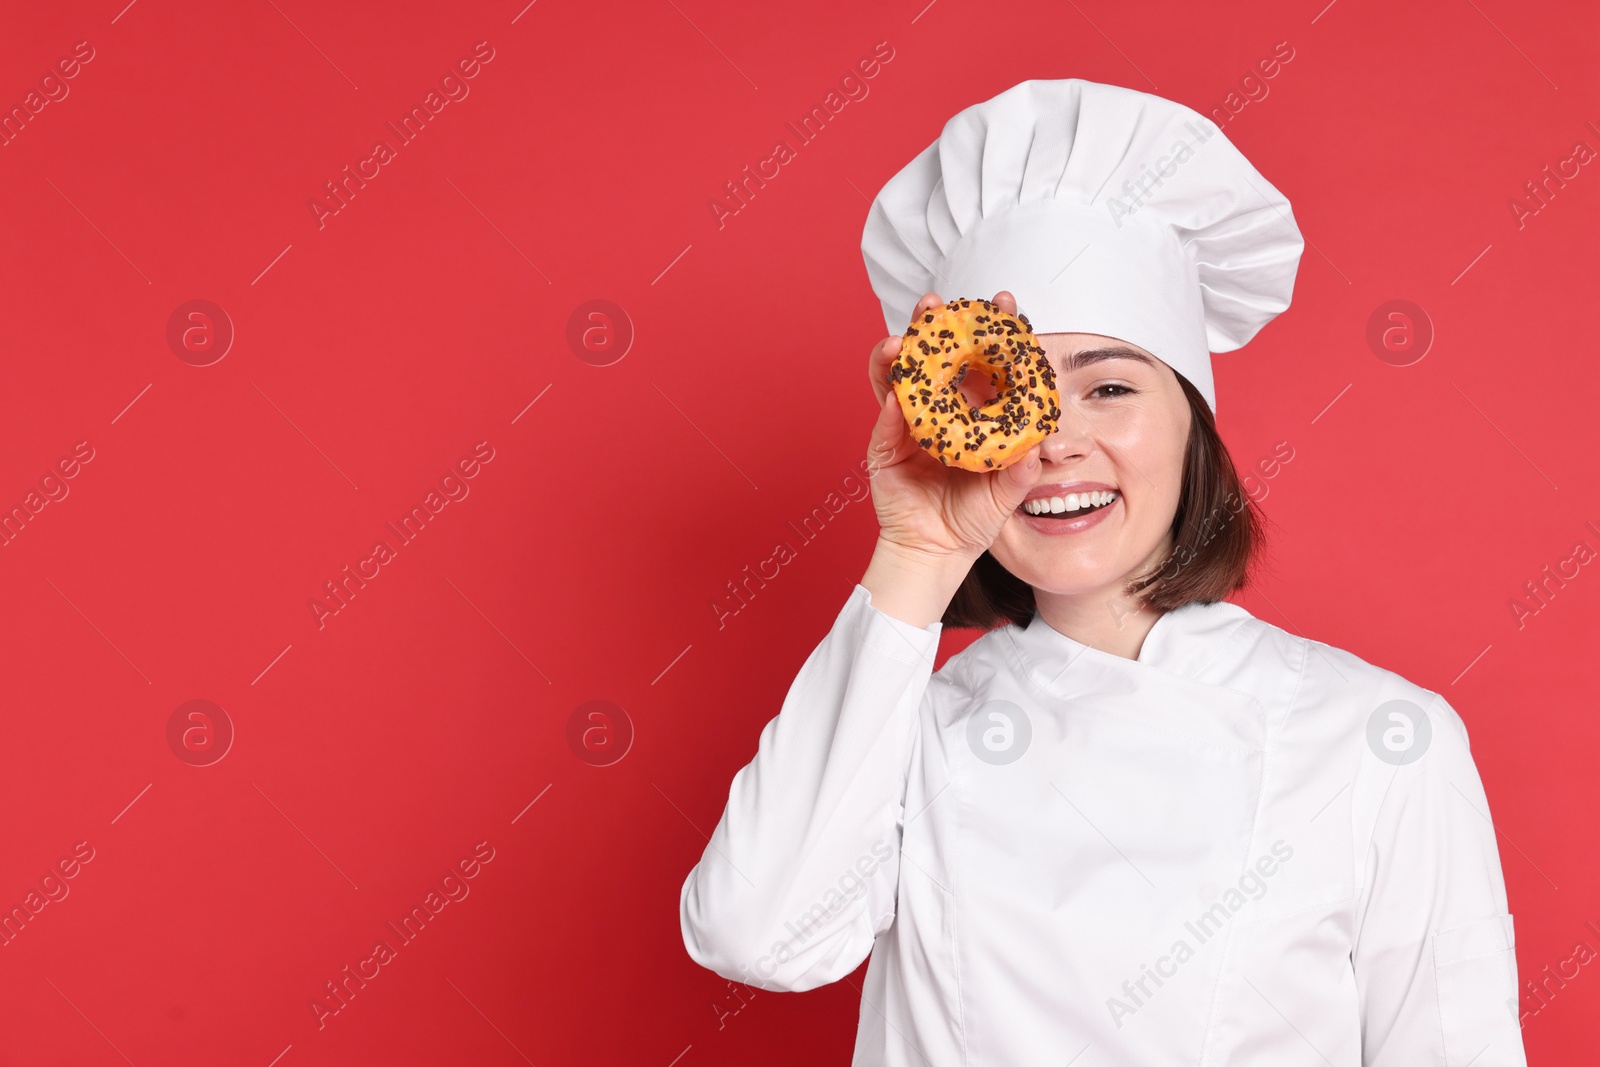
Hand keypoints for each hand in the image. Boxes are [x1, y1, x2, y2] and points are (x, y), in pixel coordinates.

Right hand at [863, 290, 1040, 565]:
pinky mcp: (884, 448)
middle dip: (933, 326)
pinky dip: (888, 410)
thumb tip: (1037, 449)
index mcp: (971, 410)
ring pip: (899, 380)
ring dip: (897, 356)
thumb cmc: (973, 518)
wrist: (938, 552)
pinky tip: (895, 396)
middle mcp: (938, 409)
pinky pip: (884, 425)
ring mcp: (907, 424)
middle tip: (936, 303)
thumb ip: (1021, 472)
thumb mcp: (1006, 493)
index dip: (991, 331)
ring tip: (900, 341)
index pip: (981, 360)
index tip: (1003, 303)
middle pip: (934, 357)